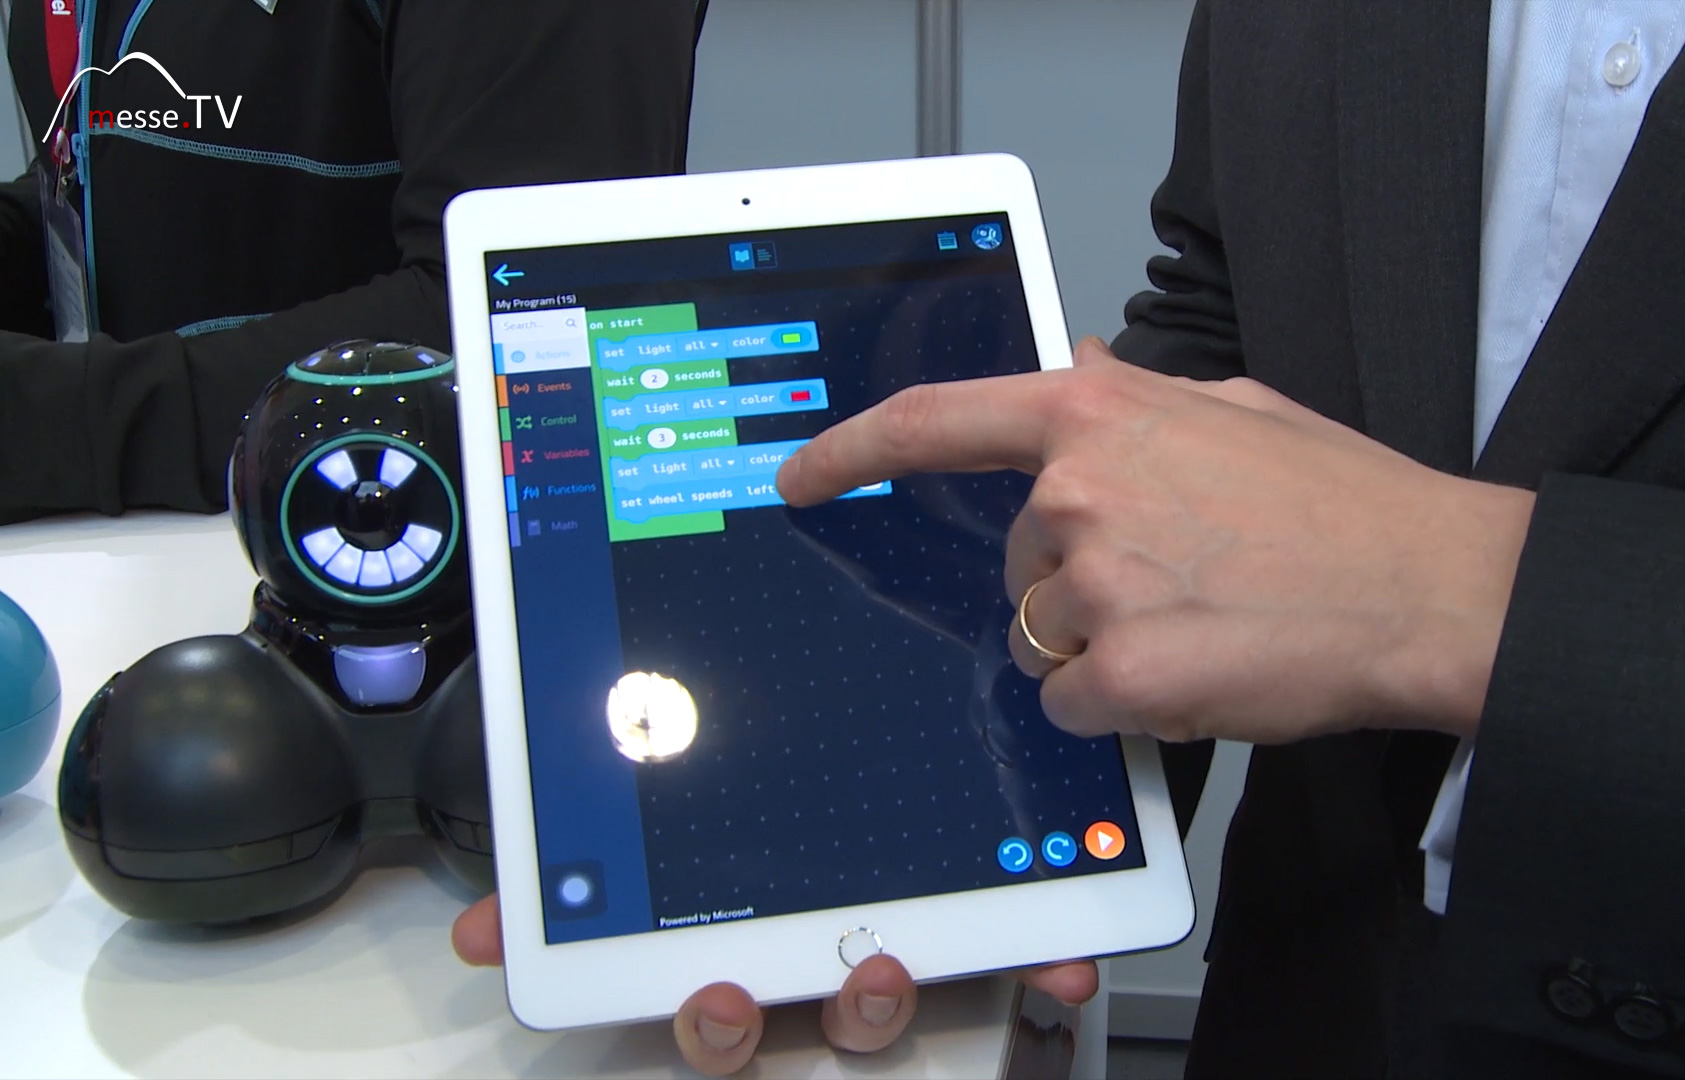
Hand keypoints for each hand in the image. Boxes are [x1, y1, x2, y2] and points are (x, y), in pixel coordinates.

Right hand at [451, 895, 1097, 1076]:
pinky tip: (1068, 960)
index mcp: (737, 955)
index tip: (713, 995)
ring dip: (876, 1000)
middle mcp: (806, 975)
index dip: (705, 1018)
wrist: (886, 787)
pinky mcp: (966, 938)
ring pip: (876, 1009)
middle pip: (786, 1026)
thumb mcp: (653, 842)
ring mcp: (884, 964)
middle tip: (754, 988)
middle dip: (771, 1022)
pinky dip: (1039, 965)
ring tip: (884, 961)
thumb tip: (478, 931)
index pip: (709, 1012)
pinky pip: (1003, 965)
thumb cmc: (767, 834)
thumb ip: (562, 889)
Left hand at [778, 339, 1535, 744]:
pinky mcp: (1126, 676)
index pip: (936, 420)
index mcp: (1099, 416)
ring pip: (1045, 644)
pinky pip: (1077, 706)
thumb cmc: (1347, 503)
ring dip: (1105, 650)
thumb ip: (1133, 390)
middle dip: (1070, 587)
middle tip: (1176, 586)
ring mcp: (1099, 585)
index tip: (803, 473)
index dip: (851, 448)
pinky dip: (1126, 706)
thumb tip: (1070, 356)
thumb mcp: (1237, 405)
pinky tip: (1202, 672)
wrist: (1431, 587)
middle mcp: (1079, 493)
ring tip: (1204, 626)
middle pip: (1013, 567)